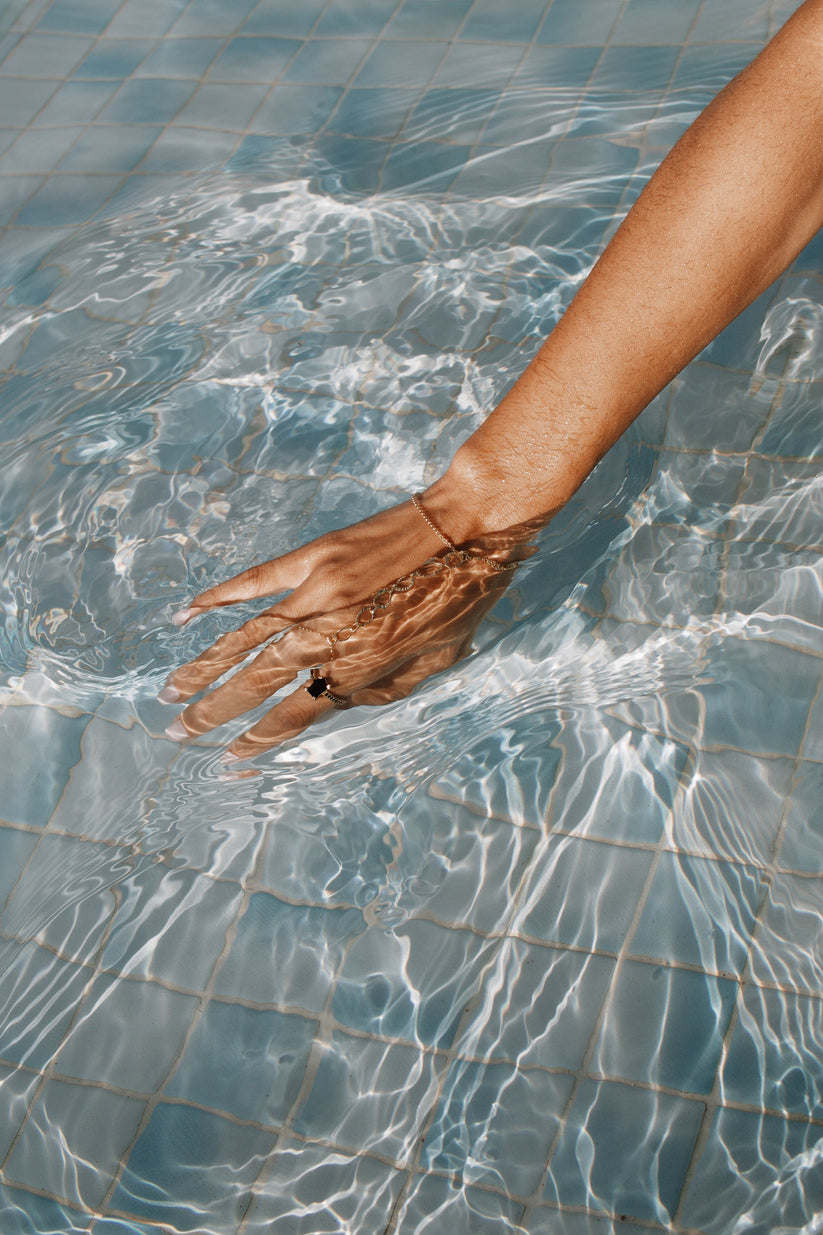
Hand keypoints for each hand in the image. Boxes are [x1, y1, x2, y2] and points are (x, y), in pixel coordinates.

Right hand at [159, 496, 525, 762]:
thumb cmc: (464, 598)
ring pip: (244, 638)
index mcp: (361, 666)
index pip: (298, 713)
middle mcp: (329, 635)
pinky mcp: (311, 558)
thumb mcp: (436, 662)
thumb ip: (385, 688)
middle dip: (215, 711)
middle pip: (258, 682)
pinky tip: (187, 615)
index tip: (229, 757)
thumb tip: (341, 702)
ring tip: (171, 689)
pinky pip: (253, 581)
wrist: (468, 528)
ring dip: (205, 667)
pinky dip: (218, 598)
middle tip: (177, 731)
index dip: (261, 739)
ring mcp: (314, 594)